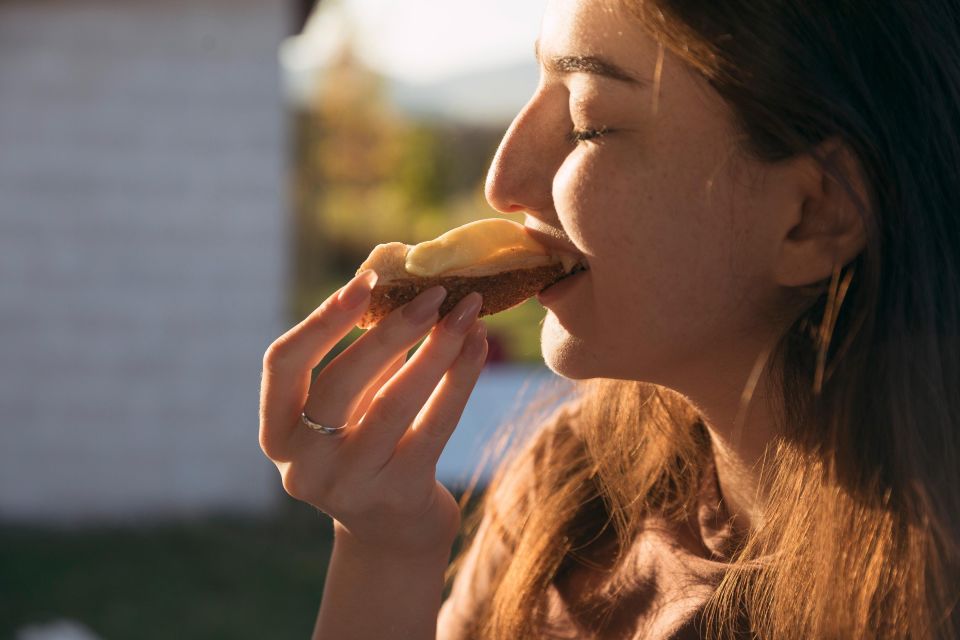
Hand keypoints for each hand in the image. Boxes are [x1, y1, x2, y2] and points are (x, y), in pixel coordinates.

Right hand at [259, 270, 487, 559]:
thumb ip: (361, 358)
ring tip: (467, 311)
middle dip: (390, 330)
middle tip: (435, 292)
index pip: (282, 363)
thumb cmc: (368, 448)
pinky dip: (459, 378)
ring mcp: (349, 485)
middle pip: (339, 382)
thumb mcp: (349, 408)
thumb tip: (399, 282)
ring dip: (435, 349)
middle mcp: (303, 464)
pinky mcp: (399, 494)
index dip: (322, 319)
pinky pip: (435, 424)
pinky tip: (477, 346)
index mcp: (277, 433)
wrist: (393, 533)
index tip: (367, 280)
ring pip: (393, 403)